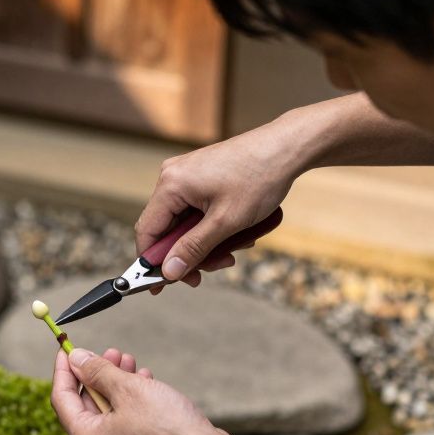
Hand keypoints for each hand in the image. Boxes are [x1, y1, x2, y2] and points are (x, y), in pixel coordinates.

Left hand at [50, 347, 233, 434]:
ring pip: (107, 412)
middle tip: (112, 351)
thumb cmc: (168, 429)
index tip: (67, 346)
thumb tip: (77, 359)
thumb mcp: (129, 389)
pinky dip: (130, 401)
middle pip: (85, 405)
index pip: (61, 398)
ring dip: (117, 384)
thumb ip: (98, 371)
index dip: (64, 369)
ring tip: (131, 361)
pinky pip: (123, 423)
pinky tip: (145, 381)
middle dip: (97, 374)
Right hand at [136, 116, 310, 291]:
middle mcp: (174, 177)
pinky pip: (197, 211)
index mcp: (171, 184)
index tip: (159, 286)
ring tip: (233, 248)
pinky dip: (212, 227)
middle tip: (213, 268)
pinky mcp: (202, 176)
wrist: (286, 148)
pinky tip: (235, 232)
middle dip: (190, 253)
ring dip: (206, 242)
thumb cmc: (259, 177)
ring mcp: (188, 175)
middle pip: (167, 229)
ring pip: (185, 223)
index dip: (151, 262)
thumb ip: (193, 249)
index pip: (147, 231)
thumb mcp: (225, 222)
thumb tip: (169, 271)